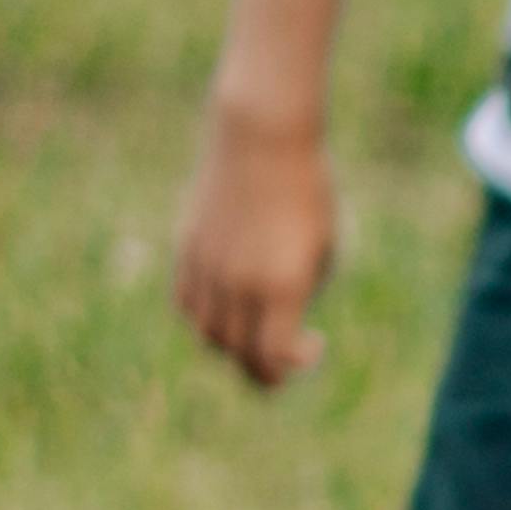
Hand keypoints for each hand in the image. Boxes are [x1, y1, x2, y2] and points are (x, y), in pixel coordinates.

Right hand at [173, 102, 336, 387]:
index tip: (315, 344)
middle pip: (239, 353)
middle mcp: (238, 282)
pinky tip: (229, 308)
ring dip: (232, 347)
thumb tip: (282, 328)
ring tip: (255, 336)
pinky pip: (186, 303)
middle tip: (282, 363)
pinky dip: (205, 319)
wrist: (261, 140)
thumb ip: (303, 295)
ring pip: (207, 334)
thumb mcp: (324, 247)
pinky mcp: (187, 249)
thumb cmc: (306, 192)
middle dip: (263, 369)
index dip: (294, 366)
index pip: (274, 355)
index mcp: (280, 285)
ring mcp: (207, 266)